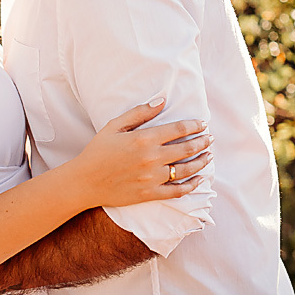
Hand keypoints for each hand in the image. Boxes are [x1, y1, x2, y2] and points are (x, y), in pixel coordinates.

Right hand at [73, 98, 211, 208]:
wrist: (84, 182)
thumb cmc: (98, 151)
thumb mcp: (115, 125)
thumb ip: (139, 112)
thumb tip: (161, 100)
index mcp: (144, 139)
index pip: (178, 130)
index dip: (194, 126)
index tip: (203, 124)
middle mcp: (151, 159)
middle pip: (187, 149)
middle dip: (202, 142)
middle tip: (210, 138)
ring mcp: (152, 178)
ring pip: (186, 170)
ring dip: (201, 162)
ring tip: (208, 156)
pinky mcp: (150, 194)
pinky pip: (177, 191)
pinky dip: (192, 185)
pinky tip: (199, 179)